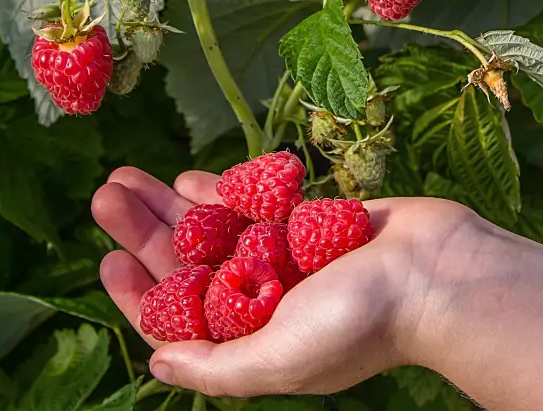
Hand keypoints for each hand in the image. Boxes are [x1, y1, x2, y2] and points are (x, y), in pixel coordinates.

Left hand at [91, 166, 484, 397]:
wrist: (436, 270)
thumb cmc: (361, 321)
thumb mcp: (279, 358)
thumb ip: (216, 366)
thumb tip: (155, 365)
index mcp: (253, 340)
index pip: (178, 319)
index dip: (137, 292)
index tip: (106, 259)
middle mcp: (263, 300)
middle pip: (186, 263)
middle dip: (143, 231)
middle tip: (105, 195)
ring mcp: (283, 257)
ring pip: (210, 229)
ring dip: (169, 205)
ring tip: (127, 176)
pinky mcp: (305, 221)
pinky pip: (251, 206)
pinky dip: (219, 194)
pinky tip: (188, 181)